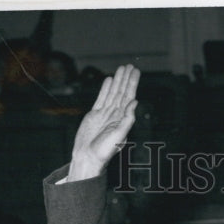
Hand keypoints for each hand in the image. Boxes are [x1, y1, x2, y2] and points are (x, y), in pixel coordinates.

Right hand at [68, 64, 140, 181]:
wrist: (88, 157)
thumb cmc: (104, 151)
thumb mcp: (119, 135)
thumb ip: (127, 119)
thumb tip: (135, 102)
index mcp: (122, 119)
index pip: (129, 97)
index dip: (132, 84)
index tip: (135, 72)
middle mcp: (115, 115)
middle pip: (122, 92)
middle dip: (126, 79)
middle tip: (130, 66)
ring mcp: (105, 114)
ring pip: (112, 93)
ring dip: (117, 81)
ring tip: (121, 68)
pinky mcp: (94, 115)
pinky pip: (101, 98)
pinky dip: (105, 89)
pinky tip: (109, 80)